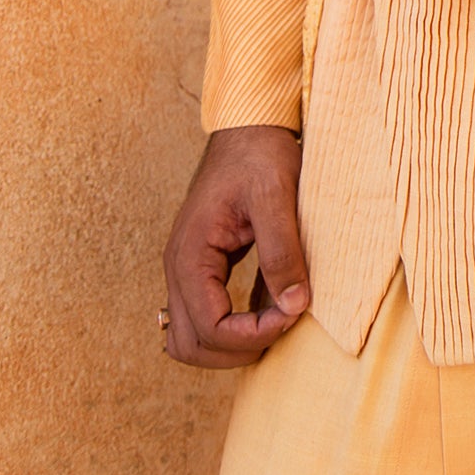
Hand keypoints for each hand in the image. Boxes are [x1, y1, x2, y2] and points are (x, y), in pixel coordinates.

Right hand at [162, 125, 309, 367]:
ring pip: (192, 338)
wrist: (249, 125)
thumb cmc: (261, 153)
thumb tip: (294, 305)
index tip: (292, 314)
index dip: (252, 335)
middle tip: (283, 323)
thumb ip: (283, 251)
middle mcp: (179, 267)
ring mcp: (187, 269)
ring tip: (276, 319)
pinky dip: (234, 326)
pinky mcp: (203, 266)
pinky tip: (271, 306)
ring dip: (232, 343)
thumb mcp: (277, 195)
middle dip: (238, 348)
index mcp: (190, 253)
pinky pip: (206, 316)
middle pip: (190, 345)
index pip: (209, 328)